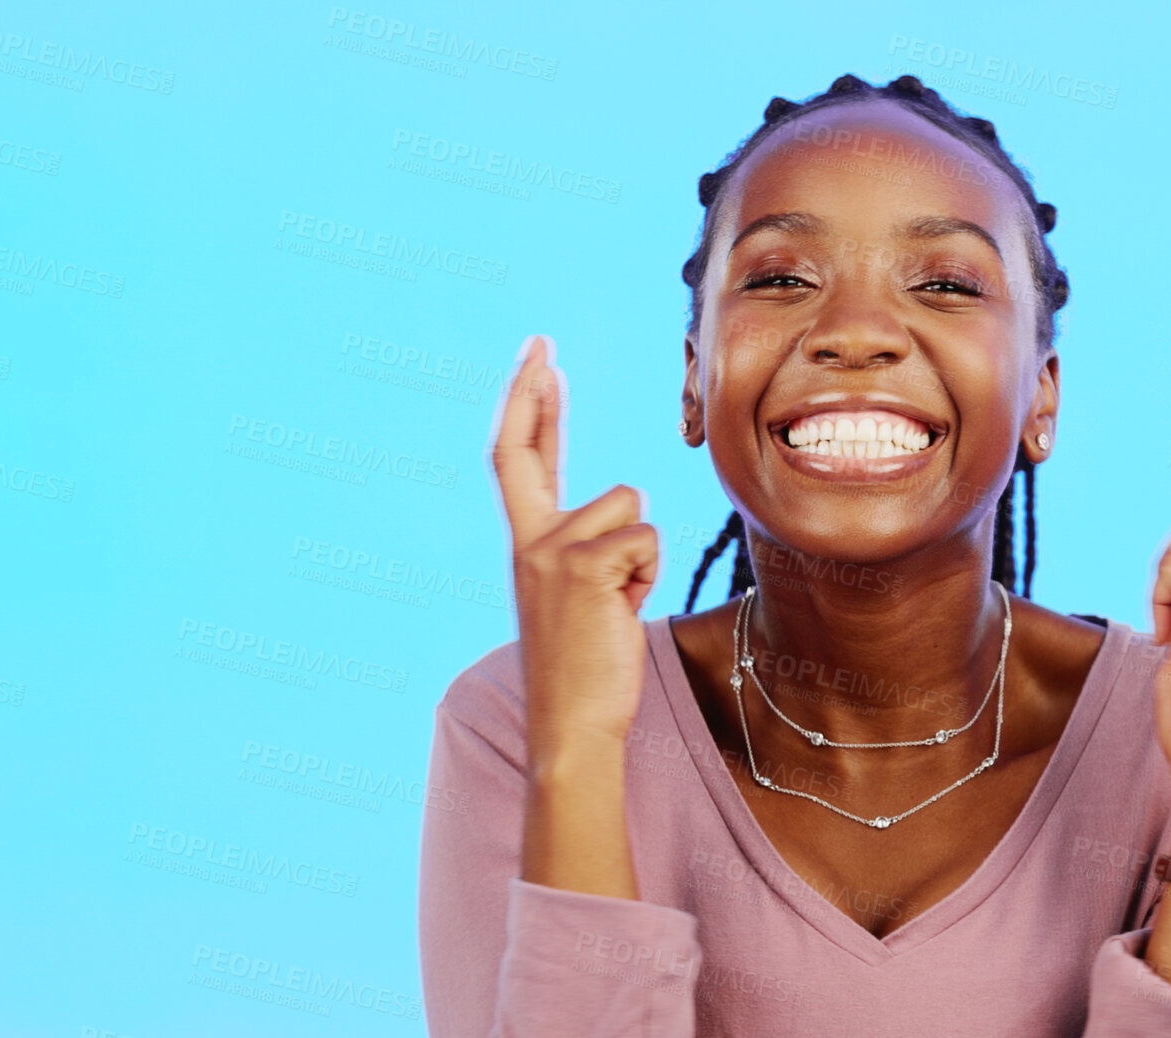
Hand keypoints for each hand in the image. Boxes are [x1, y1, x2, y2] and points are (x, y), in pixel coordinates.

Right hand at [492, 334, 658, 757]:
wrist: (572, 724)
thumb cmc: (588, 671)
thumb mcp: (583, 600)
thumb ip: (591, 552)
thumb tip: (629, 521)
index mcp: (527, 546)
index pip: (521, 462)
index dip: (531, 410)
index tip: (538, 365)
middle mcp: (528, 541)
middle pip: (529, 448)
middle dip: (533, 390)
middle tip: (540, 343)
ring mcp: (550, 551)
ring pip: (630, 506)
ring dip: (642, 553)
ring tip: (621, 602)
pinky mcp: (583, 564)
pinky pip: (646, 538)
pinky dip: (649, 574)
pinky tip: (625, 610)